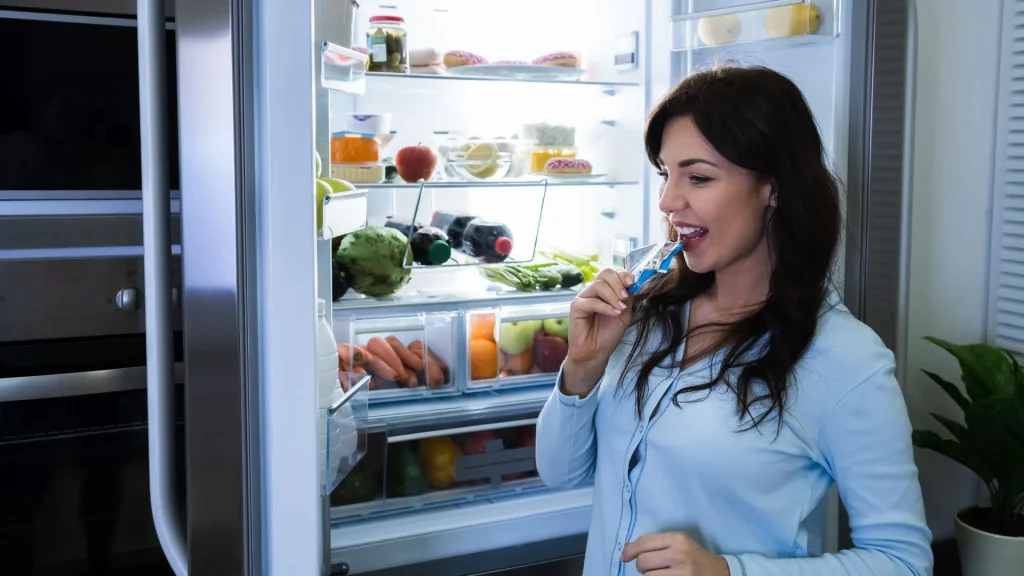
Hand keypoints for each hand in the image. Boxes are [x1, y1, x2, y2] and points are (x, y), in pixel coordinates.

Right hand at [563, 268, 633, 395]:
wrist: (596, 353)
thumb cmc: (608, 334)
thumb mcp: (625, 314)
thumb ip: (628, 298)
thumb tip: (632, 284)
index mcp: (605, 290)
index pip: (612, 273)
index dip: (623, 275)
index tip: (632, 283)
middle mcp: (593, 291)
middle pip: (605, 273)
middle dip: (618, 283)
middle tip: (625, 298)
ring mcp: (584, 298)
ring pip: (599, 285)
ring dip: (613, 296)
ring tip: (620, 309)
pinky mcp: (576, 307)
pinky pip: (592, 301)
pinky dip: (606, 307)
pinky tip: (614, 314)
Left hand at [622, 532, 730, 575]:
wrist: (718, 572)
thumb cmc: (694, 556)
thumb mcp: (678, 543)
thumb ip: (655, 543)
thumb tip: (627, 549)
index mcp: (677, 539)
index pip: (644, 543)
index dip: (630, 550)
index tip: (625, 557)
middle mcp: (679, 554)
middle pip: (643, 561)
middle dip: (641, 566)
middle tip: (648, 567)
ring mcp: (682, 572)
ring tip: (658, 573)